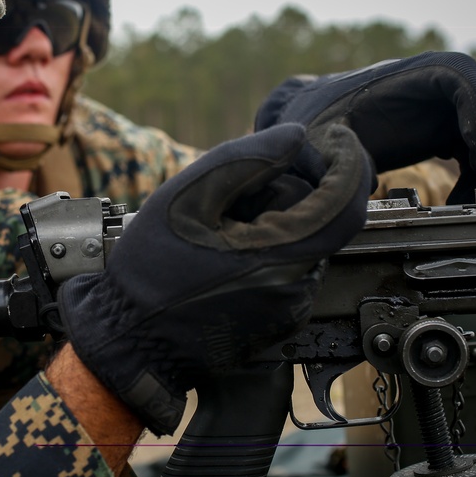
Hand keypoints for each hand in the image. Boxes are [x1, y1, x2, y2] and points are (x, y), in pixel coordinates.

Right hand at [56, 123, 370, 434]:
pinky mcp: (278, 320)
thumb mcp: (186, 198)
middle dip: (282, 196)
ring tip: (216, 236)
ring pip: (300, 243)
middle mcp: (295, 289)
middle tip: (229, 201)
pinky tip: (221, 260)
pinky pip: (287, 269)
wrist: (130, 340)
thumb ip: (244, 160)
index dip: (345, 164)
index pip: (345, 204)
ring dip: (269, 226)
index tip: (330, 141)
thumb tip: (296, 136)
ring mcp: (288, 309)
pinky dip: (263, 253)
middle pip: (316, 219)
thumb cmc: (150, 272)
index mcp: (279, 257)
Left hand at [255, 52, 475, 203]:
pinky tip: (462, 202)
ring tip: (471, 200)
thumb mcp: (317, 138)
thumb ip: (334, 156)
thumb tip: (362, 181)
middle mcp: (434, 88)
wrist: (316, 123)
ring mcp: (445, 110)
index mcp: (405, 77)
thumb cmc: (318, 120)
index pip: (458, 70)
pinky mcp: (447, 133)